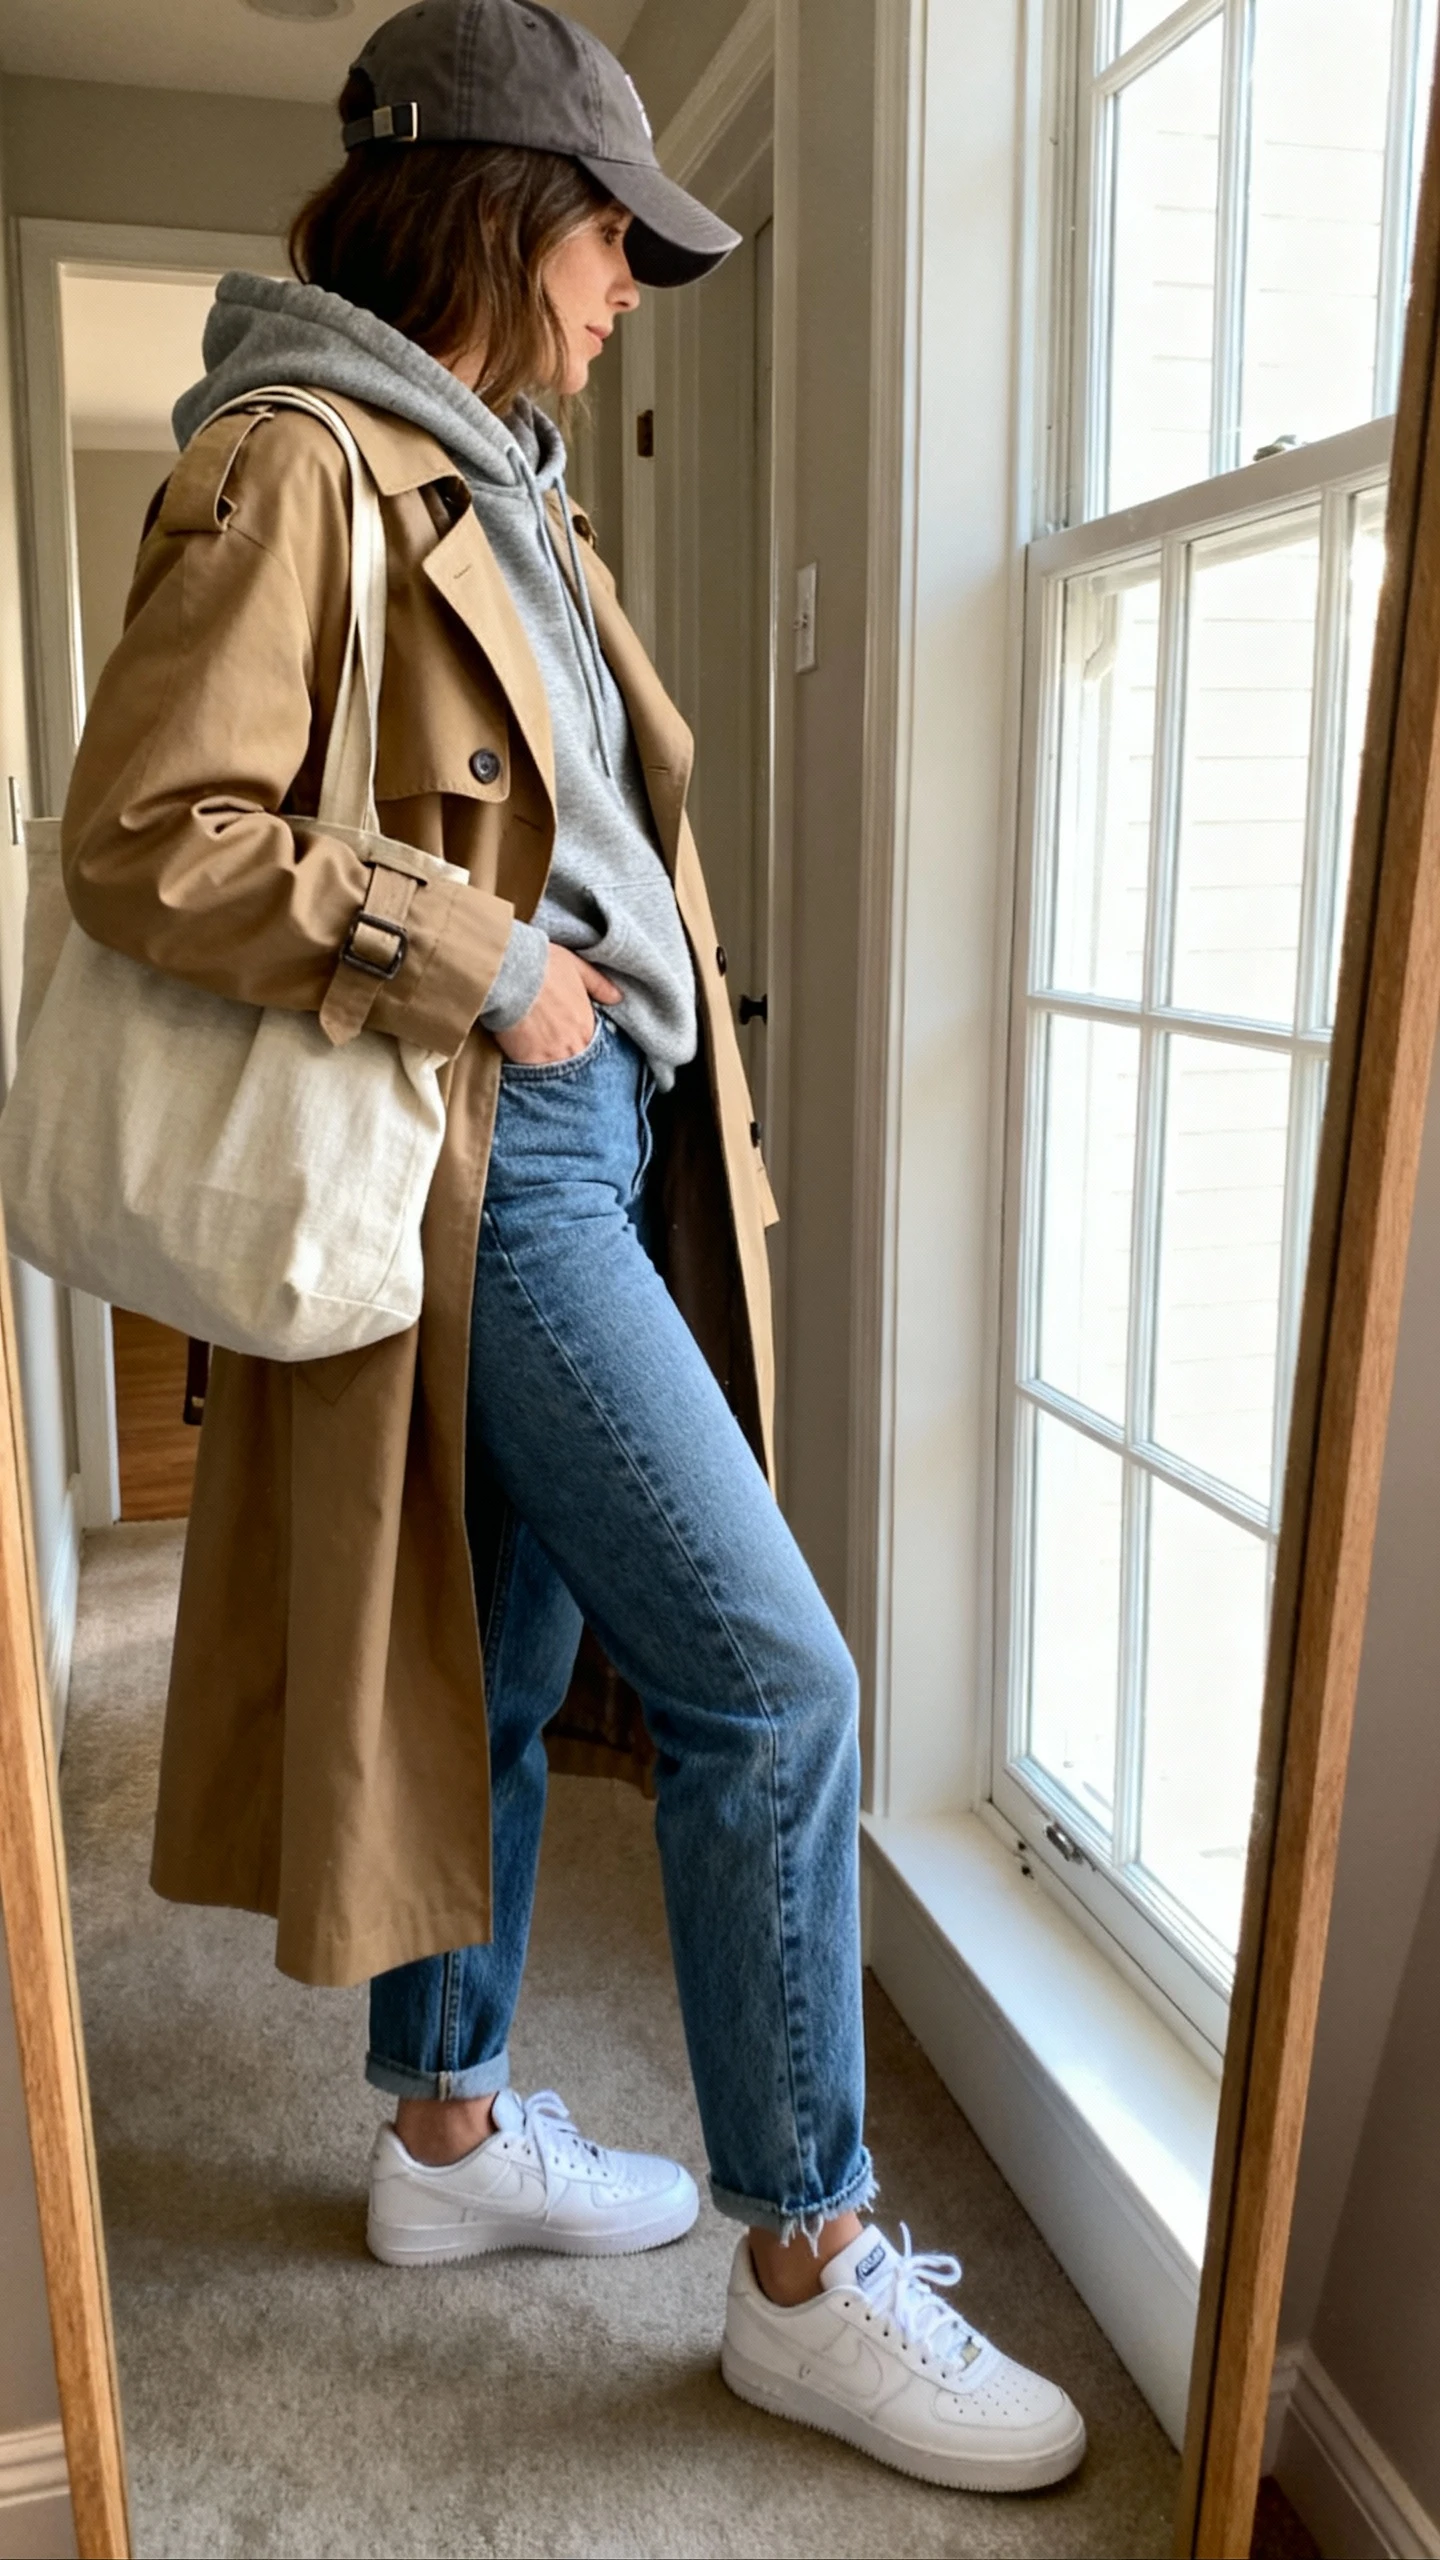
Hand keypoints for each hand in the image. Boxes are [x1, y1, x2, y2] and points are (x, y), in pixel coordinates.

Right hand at [493, 943, 622, 1064]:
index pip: (594, 1046)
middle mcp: (575, 1045)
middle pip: (577, 1062)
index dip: (582, 1043)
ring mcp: (553, 1056)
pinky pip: (535, 1074)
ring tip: (539, 1057)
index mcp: (587, 1025)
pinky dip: (531, 1070)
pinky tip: (525, 1061)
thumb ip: (599, 984)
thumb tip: (618, 997)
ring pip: (558, 1071)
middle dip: (568, 1058)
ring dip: (551, 1067)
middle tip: (553, 1050)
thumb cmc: (543, 965)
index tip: (571, 1040)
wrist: (510, 973)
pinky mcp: (529, 1062)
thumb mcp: (577, 967)